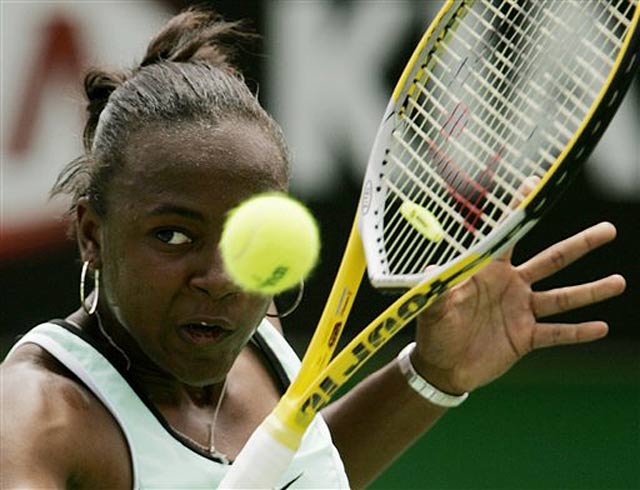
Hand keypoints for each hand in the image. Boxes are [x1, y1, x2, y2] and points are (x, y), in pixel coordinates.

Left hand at [410, 222, 625, 394]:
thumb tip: (431, 270)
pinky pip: (557, 333)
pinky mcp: (526, 338)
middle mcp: (510, 286)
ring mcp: (521, 312)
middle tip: (608, 230)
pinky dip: (577, 332)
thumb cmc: (434, 330)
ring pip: (562, 297)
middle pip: (551, 261)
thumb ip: (437, 290)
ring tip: (619, 282)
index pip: (507, 236)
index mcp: (488, 271)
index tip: (534, 183)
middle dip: (580, 245)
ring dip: (590, 291)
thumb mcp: (433, 309)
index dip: (519, 211)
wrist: (442, 367)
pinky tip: (600, 327)